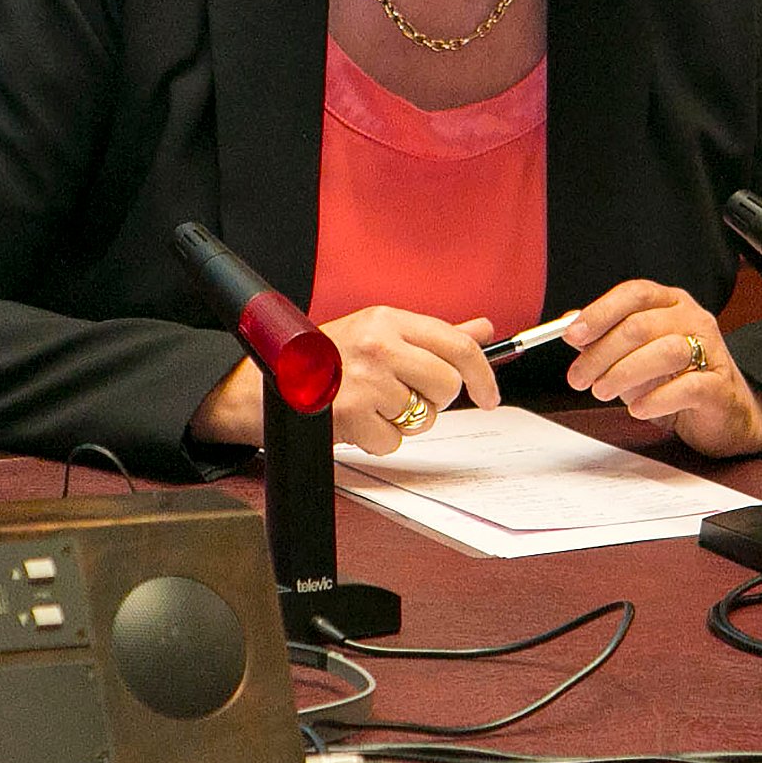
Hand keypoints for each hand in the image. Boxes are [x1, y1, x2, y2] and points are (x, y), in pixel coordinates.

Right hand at [188, 307, 500, 454]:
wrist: (271, 378)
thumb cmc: (330, 356)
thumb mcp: (380, 332)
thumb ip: (434, 334)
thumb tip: (484, 328)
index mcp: (388, 320)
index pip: (458, 345)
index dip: (483, 375)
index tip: (489, 395)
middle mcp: (378, 345)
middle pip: (446, 385)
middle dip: (437, 400)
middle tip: (412, 398)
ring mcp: (363, 381)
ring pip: (421, 417)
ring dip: (403, 420)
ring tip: (373, 404)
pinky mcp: (349, 415)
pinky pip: (393, 442)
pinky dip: (380, 440)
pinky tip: (358, 421)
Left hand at [561, 280, 761, 458]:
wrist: (722, 414)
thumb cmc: (676, 379)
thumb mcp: (634, 355)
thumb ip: (605, 337)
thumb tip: (569, 324)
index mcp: (670, 304)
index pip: (634, 294)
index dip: (600, 312)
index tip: (572, 335)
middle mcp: (692, 319)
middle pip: (641, 325)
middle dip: (602, 353)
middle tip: (579, 378)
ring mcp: (711, 350)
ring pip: (664, 351)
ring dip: (624, 373)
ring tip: (602, 391)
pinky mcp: (719, 385)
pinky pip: (687, 386)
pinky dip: (656, 399)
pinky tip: (638, 409)